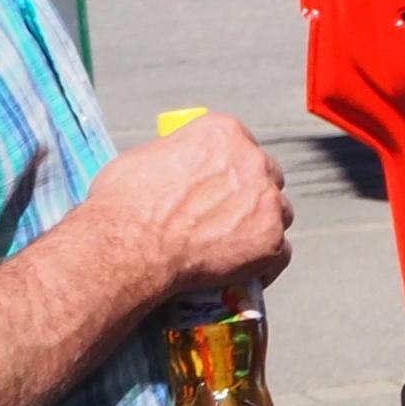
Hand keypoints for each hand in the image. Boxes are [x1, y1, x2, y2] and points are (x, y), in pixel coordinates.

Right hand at [81, 112, 291, 301]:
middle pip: (265, 177)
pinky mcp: (270, 241)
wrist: (127, 247)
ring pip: (278, 213)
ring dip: (261, 227)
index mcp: (223, 132)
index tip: (219, 183)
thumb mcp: (145, 159)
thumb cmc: (124, 204)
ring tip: (234, 246)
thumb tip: (178, 170)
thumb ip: (177, 157)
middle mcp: (253, 161)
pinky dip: (264, 263)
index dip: (230, 167)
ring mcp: (267, 202)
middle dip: (251, 195)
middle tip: (226, 216)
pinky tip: (246, 273)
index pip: (241, 145)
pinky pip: (280, 253)